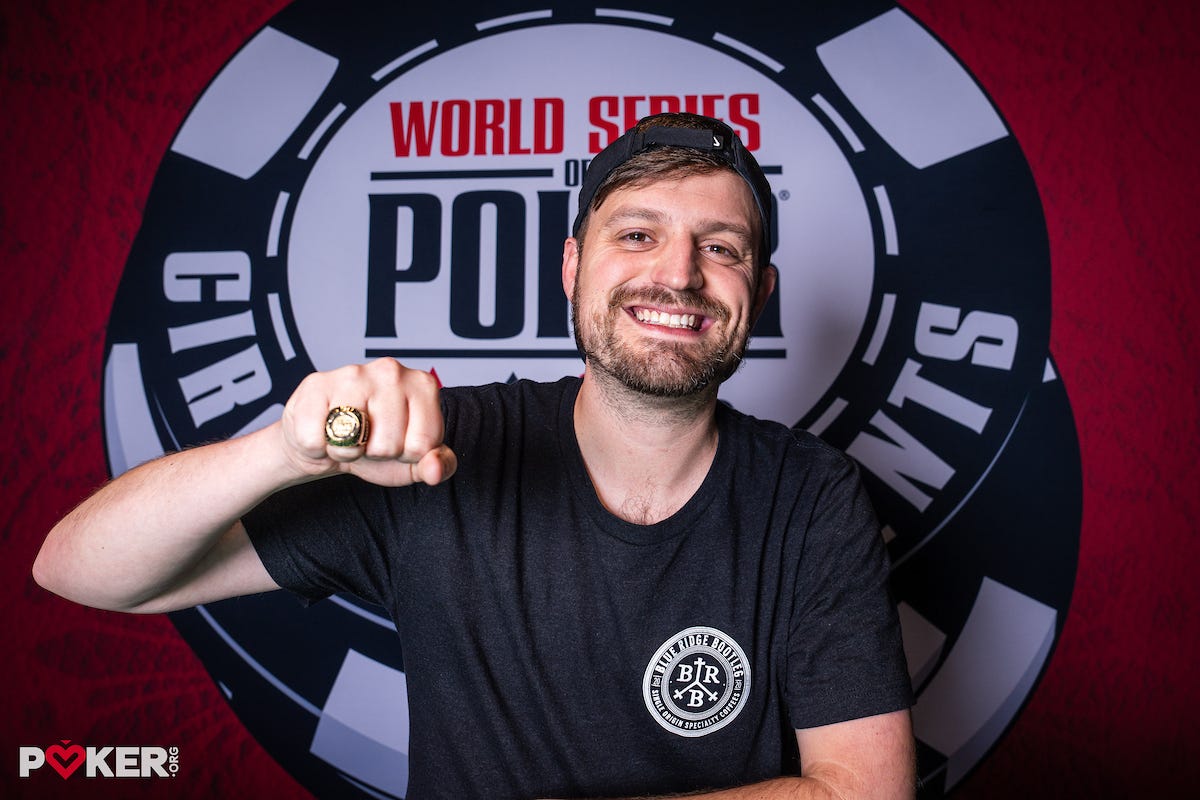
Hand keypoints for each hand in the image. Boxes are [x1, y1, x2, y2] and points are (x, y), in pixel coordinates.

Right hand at [279, 358, 456, 486]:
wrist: (327, 439)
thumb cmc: (375, 445)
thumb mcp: (414, 460)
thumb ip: (438, 465)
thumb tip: (435, 470)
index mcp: (423, 385)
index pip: (423, 445)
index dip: (407, 455)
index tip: (398, 442)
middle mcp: (390, 371)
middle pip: (388, 445)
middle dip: (376, 453)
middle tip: (368, 439)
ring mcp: (352, 374)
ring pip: (353, 442)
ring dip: (346, 451)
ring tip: (348, 436)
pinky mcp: (316, 386)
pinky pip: (316, 440)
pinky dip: (318, 447)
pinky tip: (324, 431)